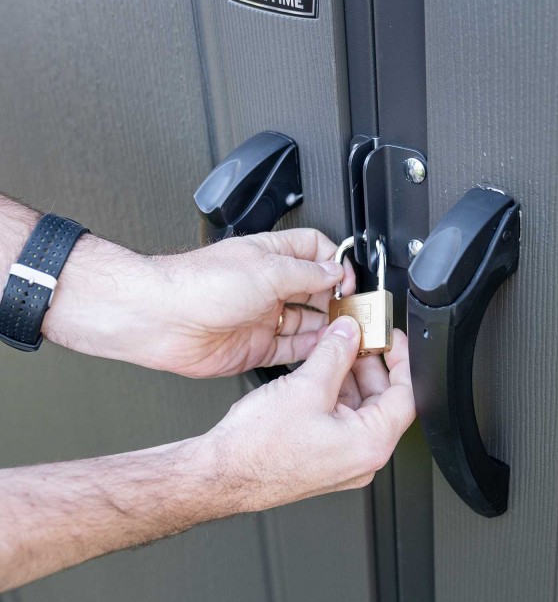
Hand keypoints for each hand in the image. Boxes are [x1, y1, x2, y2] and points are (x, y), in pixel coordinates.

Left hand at [149, 229, 355, 376]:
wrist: (160, 319)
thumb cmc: (197, 286)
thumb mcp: (266, 270)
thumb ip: (306, 273)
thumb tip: (334, 271)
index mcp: (270, 257)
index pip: (314, 251)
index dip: (335, 263)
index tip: (348, 280)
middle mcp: (268, 286)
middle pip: (315, 289)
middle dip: (336, 298)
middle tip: (353, 310)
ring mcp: (262, 317)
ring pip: (307, 322)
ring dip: (327, 327)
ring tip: (344, 332)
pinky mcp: (256, 346)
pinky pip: (292, 349)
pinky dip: (310, 350)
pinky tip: (323, 349)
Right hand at [205, 317, 415, 508]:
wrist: (221, 475)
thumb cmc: (258, 449)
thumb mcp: (306, 386)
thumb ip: (335, 352)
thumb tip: (350, 333)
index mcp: (370, 444)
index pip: (405, 395)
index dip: (401, 360)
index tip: (392, 339)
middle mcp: (362, 458)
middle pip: (383, 400)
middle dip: (369, 364)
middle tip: (356, 336)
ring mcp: (343, 461)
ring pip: (360, 408)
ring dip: (349, 376)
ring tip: (332, 349)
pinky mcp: (324, 458)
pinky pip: (341, 420)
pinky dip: (334, 393)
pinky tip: (318, 371)